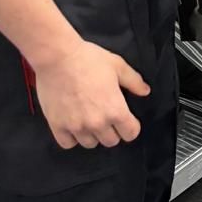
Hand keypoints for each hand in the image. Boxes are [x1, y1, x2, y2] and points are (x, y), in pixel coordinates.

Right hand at [31, 38, 150, 149]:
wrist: (57, 57)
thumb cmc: (87, 59)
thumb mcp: (117, 65)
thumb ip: (133, 81)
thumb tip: (145, 91)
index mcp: (115, 110)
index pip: (130, 134)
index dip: (130, 127)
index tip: (126, 121)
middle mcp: (97, 123)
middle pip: (111, 141)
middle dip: (112, 131)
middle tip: (106, 117)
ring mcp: (77, 126)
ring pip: (90, 144)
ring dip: (92, 135)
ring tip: (88, 120)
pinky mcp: (58, 125)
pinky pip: (68, 143)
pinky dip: (71, 137)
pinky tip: (73, 125)